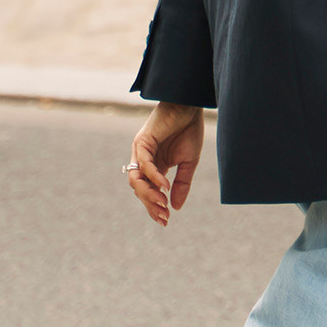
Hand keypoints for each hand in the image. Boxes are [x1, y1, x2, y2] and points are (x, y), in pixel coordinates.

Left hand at [125, 103, 204, 227]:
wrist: (190, 105)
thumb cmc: (189, 129)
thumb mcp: (189, 163)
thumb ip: (182, 184)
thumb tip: (176, 207)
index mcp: (155, 167)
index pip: (149, 192)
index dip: (155, 207)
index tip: (165, 221)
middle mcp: (144, 161)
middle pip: (139, 190)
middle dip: (150, 205)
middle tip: (163, 217)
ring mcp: (140, 152)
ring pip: (136, 180)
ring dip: (148, 194)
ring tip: (162, 203)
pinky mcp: (142, 141)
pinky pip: (144, 164)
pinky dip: (153, 176)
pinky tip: (165, 186)